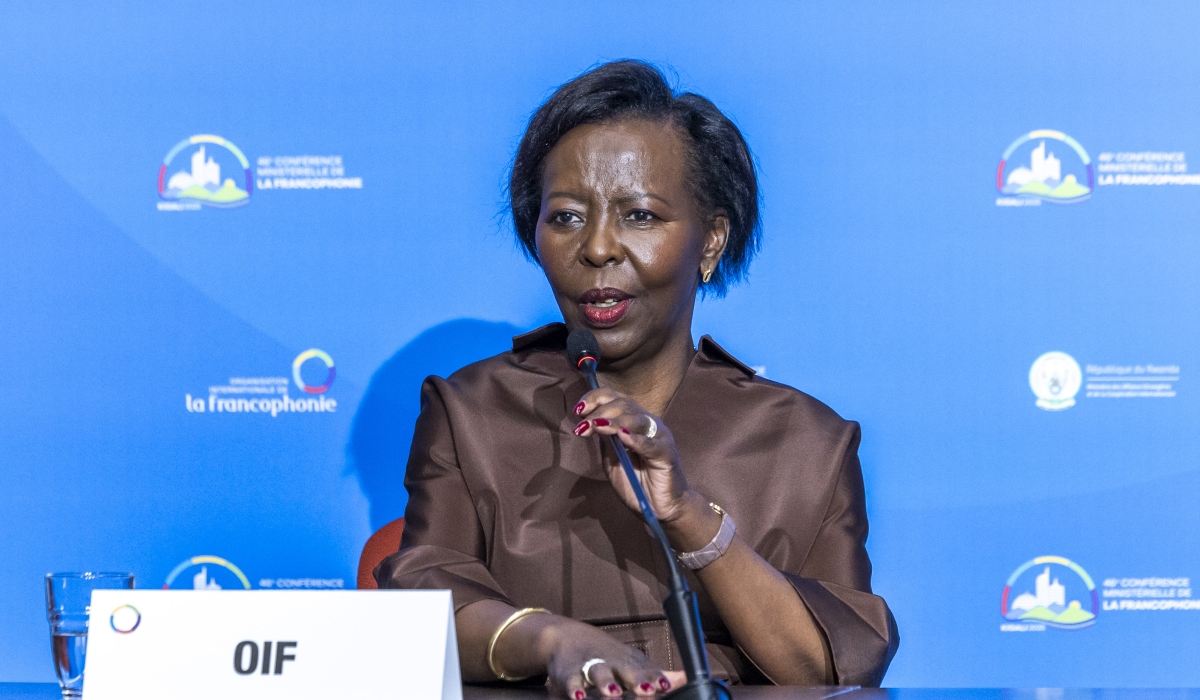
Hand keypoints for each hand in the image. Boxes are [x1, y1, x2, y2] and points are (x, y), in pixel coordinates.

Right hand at [537, 616, 683, 698]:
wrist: (568, 637)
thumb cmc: (609, 658)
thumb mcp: (634, 664)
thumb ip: (659, 674)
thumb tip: (687, 677)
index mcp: (631, 664)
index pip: (647, 672)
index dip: (656, 679)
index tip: (664, 686)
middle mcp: (613, 663)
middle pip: (626, 670)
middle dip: (637, 680)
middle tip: (646, 690)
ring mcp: (590, 667)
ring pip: (599, 673)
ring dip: (606, 682)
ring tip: (612, 692)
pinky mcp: (569, 673)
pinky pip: (571, 682)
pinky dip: (574, 689)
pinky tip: (578, 697)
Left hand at [572, 388, 691, 522]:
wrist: (658, 508)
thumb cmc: (635, 483)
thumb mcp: (612, 460)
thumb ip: (605, 441)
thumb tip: (589, 422)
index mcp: (633, 421)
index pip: (615, 398)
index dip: (595, 399)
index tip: (578, 410)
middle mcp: (648, 422)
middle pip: (623, 404)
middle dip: (599, 412)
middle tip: (583, 427)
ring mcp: (659, 435)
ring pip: (636, 418)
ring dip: (613, 422)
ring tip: (597, 427)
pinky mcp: (667, 452)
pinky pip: (650, 443)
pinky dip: (636, 439)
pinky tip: (623, 437)